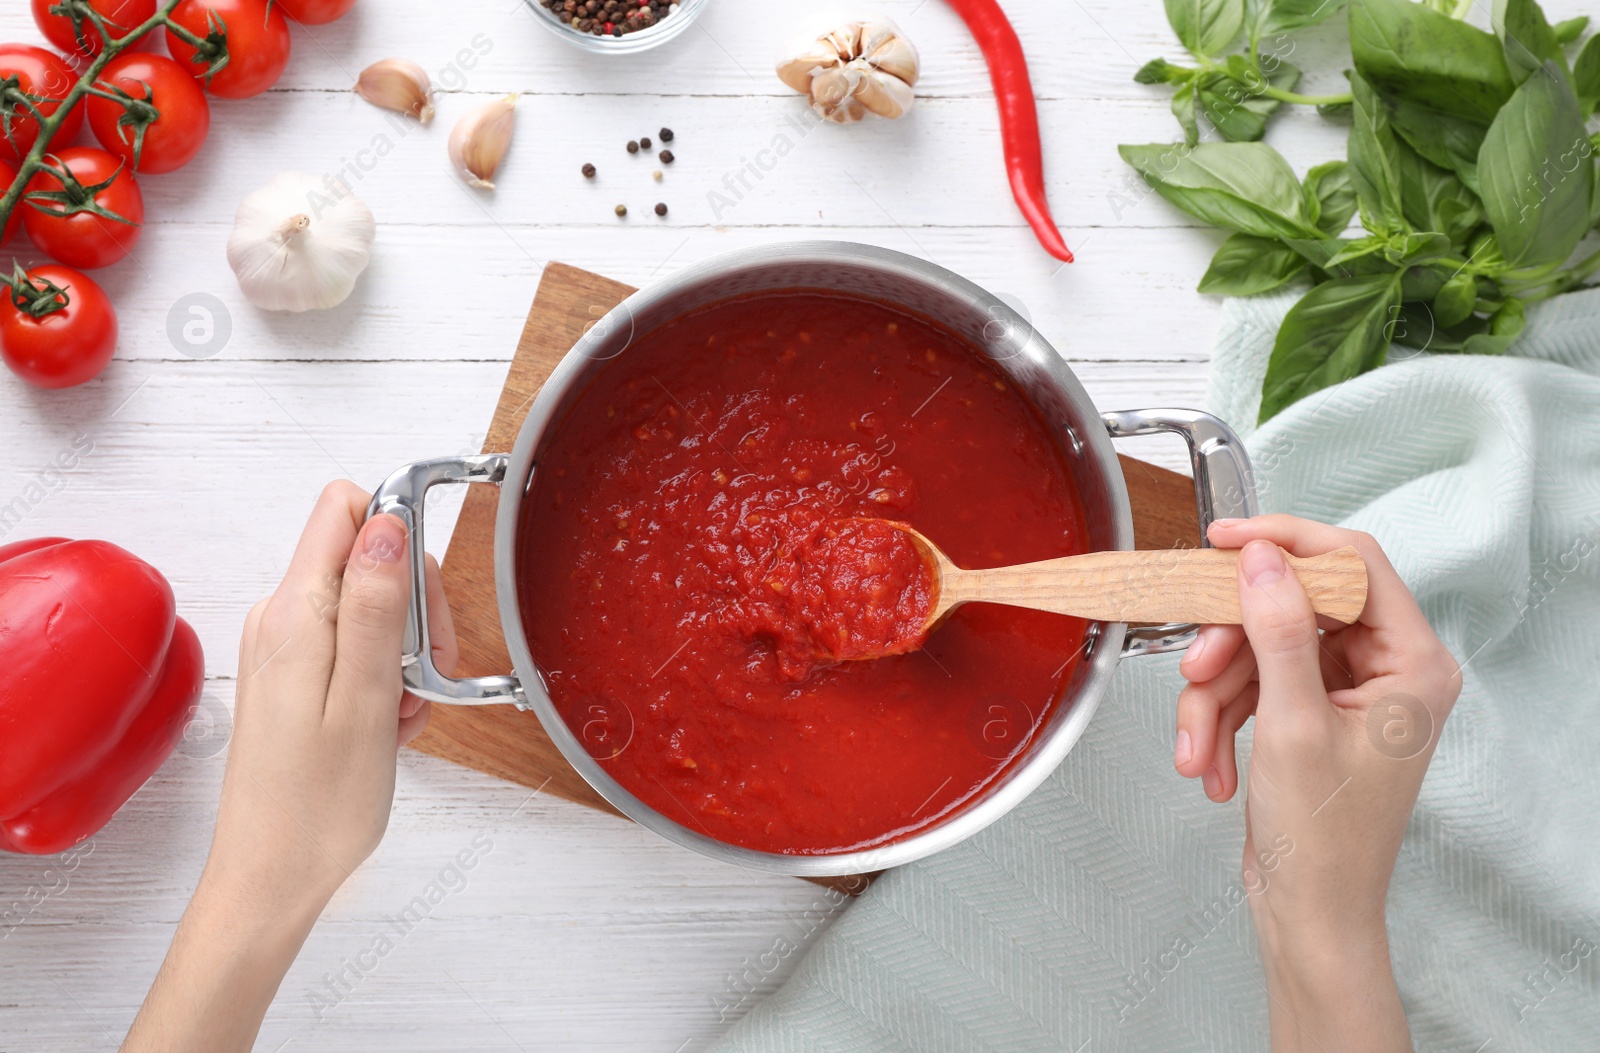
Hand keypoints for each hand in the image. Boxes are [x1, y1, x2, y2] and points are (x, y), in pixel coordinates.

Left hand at [209, 480, 454, 913]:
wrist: (270, 878)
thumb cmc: (316, 808)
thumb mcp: (364, 699)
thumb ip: (375, 606)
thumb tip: (387, 523)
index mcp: (295, 614)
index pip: (347, 509)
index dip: (401, 533)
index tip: (428, 596)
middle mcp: (281, 618)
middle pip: (369, 558)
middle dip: (415, 608)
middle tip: (427, 674)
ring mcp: (284, 647)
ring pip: (370, 608)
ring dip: (405, 653)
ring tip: (402, 712)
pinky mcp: (293, 675)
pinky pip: (354, 647)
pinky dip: (385, 678)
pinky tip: (387, 722)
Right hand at [1173, 515, 1459, 1052]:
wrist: (1309, 915)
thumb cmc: (1325, 842)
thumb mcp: (1293, 726)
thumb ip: (1277, 631)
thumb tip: (1262, 558)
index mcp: (1412, 663)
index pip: (1351, 564)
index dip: (1286, 542)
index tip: (1225, 540)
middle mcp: (1386, 669)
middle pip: (1292, 607)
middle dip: (1231, 645)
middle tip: (1194, 670)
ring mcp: (1345, 691)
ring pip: (1258, 648)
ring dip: (1213, 697)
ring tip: (1194, 748)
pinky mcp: (1308, 711)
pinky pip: (1250, 685)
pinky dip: (1218, 719)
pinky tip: (1208, 764)